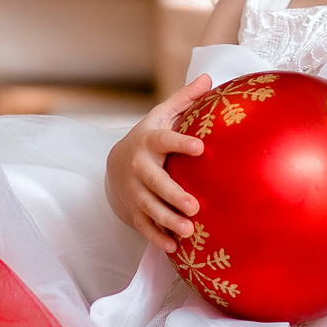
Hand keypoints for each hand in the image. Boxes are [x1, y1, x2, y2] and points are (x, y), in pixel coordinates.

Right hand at [106, 75, 210, 253]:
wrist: (116, 162)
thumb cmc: (151, 136)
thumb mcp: (163, 115)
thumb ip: (185, 99)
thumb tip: (209, 78)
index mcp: (149, 141)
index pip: (164, 140)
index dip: (180, 143)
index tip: (200, 147)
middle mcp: (138, 166)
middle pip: (154, 182)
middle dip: (172, 194)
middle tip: (195, 205)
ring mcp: (133, 190)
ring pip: (148, 207)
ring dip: (167, 220)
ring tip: (189, 231)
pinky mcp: (133, 209)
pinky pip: (143, 225)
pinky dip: (156, 237)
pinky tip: (174, 248)